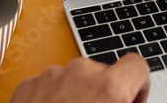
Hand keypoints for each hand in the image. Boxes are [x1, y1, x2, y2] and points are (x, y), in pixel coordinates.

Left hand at [11, 54, 149, 102]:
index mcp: (109, 87)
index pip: (137, 66)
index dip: (138, 85)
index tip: (130, 101)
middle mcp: (81, 74)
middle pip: (104, 73)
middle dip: (103, 96)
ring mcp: (51, 76)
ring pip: (74, 79)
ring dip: (77, 98)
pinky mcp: (28, 85)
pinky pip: (50, 86)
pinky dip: (52, 101)